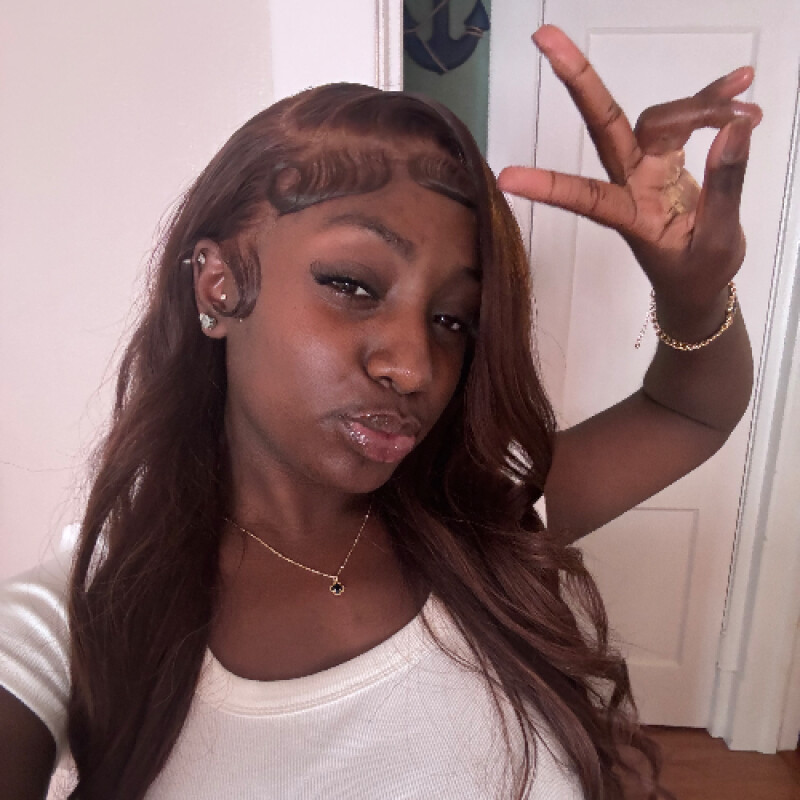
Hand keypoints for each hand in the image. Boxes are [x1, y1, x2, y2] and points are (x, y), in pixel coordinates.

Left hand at [497, 25, 761, 333]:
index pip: (585, 197)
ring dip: (700, 104)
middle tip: (545, 38)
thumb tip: (733, 131)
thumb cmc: (695, 275)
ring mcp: (647, 168)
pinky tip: (739, 86)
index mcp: (629, 216)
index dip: (550, 186)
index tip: (507, 177)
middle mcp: (630, 184)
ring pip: (657, 118)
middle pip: (603, 125)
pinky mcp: (666, 160)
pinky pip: (686, 121)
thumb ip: (724, 187)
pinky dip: (712, 104)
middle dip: (577, 81)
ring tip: (746, 102)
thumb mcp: (716, 242)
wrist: (697, 287)